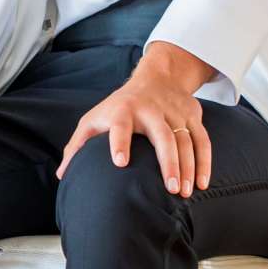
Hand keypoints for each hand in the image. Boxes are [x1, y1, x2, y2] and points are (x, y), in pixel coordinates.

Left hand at [56, 43, 213, 196]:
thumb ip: (78, 146)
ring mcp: (174, 112)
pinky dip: (205, 162)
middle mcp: (151, 109)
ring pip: (186, 140)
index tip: (120, 163)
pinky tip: (202, 183)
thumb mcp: (95, 119)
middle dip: (168, 162)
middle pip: (162, 135)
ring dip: (189, 167)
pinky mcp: (193, 115)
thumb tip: (63, 175)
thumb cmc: (118, 106)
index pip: (120, 125)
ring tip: (185, 192)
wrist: (157, 76)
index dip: (119, 142)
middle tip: (170, 188)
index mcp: (123, 110)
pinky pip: (202, 139)